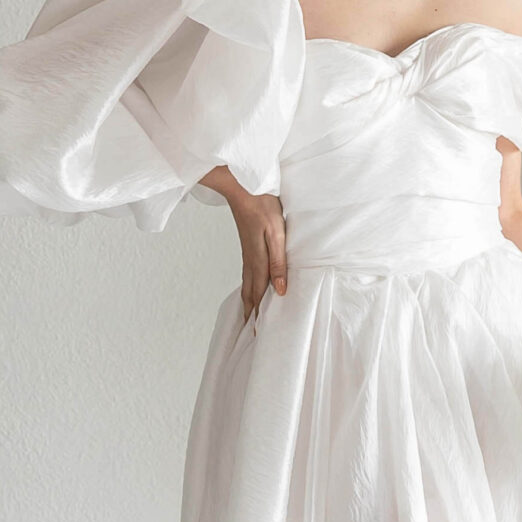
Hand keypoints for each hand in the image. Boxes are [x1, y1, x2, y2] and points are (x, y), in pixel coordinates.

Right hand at [229, 189, 288, 320]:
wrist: (242, 188)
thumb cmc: (262, 206)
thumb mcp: (276, 234)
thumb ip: (278, 262)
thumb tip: (280, 289)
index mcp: (258, 261)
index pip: (259, 295)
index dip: (259, 314)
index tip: (257, 333)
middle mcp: (250, 262)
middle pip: (250, 294)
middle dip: (251, 314)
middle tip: (250, 333)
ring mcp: (247, 255)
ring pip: (246, 285)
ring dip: (248, 303)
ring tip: (248, 318)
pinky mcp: (247, 248)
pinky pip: (247, 275)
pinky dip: (247, 289)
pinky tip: (249, 290)